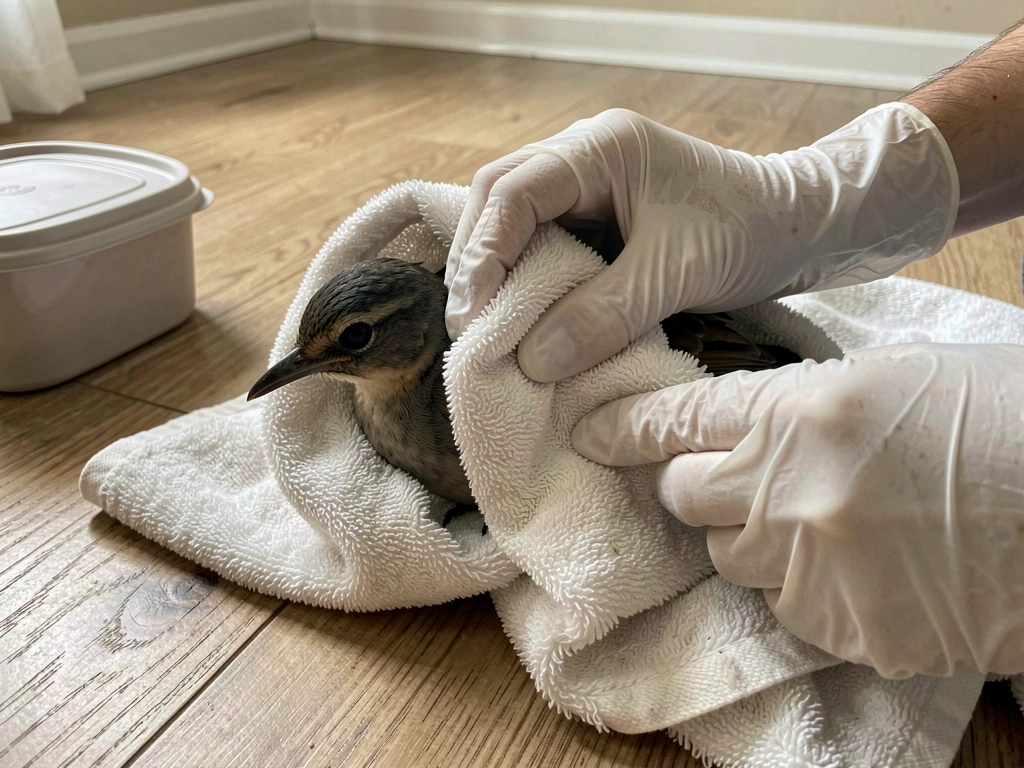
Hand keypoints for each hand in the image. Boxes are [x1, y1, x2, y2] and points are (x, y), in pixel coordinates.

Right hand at [445, 106, 956, 381]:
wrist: (801, 227)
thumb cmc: (748, 233)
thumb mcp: (675, 275)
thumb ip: (603, 314)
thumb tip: (531, 360)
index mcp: (601, 149)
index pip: (512, 192)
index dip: (482, 255)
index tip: (473, 316)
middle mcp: (584, 155)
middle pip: (498, 198)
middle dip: (476, 260)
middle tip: (468, 325)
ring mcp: (589, 183)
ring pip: (514, 219)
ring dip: (495, 271)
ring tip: (484, 326)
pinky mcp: (599, 214)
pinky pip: (544, 241)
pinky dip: (526, 278)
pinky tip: (519, 314)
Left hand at [572, 343, 1023, 678]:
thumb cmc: (996, 419)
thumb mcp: (890, 380)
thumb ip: (799, 407)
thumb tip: (744, 428)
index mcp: (802, 411)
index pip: (675, 418)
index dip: (623, 425)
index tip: (586, 432)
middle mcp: (790, 491)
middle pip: (683, 495)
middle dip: (695, 487)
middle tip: (734, 481)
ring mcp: (813, 567)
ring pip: (729, 557)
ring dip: (757, 540)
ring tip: (830, 524)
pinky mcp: (846, 629)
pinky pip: (788, 610)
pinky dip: (810, 590)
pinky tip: (870, 570)